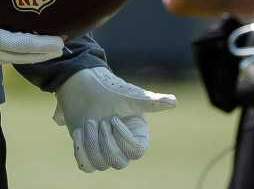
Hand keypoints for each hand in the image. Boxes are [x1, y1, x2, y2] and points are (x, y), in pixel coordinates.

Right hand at [0, 0, 63, 66]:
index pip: (21, 46)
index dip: (42, 45)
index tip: (61, 44)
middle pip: (16, 57)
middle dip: (38, 55)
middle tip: (57, 49)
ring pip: (4, 56)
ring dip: (22, 53)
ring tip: (37, 45)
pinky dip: (7, 47)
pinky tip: (5, 36)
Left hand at [53, 67, 176, 171]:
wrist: (81, 86)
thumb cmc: (107, 89)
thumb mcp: (129, 96)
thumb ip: (151, 102)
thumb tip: (174, 102)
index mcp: (137, 134)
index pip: (136, 151)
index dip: (123, 138)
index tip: (113, 118)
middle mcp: (123, 146)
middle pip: (118, 162)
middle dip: (104, 141)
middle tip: (97, 120)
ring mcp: (105, 150)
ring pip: (101, 164)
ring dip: (91, 142)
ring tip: (88, 122)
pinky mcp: (89, 152)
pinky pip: (86, 166)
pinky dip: (81, 150)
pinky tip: (79, 131)